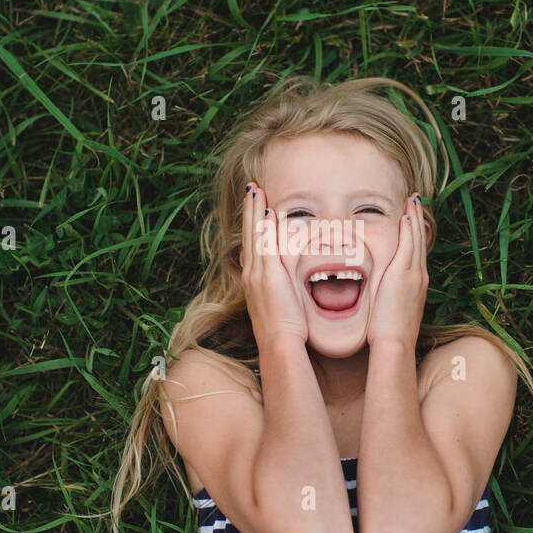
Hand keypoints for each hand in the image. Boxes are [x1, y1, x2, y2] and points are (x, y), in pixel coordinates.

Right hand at [240, 182, 308, 347]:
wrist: (279, 343)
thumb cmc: (283, 330)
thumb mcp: (278, 305)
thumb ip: (279, 289)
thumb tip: (283, 280)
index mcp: (254, 279)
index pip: (252, 244)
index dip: (253, 224)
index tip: (256, 207)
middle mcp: (251, 273)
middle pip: (249, 233)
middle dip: (250, 210)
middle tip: (251, 188)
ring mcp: (257, 273)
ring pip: (254, 234)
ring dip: (254, 210)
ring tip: (255, 190)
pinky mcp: (268, 275)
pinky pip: (264, 244)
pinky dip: (264, 226)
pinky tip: (267, 210)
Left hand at [366, 193, 428, 348]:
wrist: (395, 344)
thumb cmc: (389, 334)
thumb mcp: (392, 312)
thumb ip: (389, 299)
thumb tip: (381, 296)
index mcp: (417, 284)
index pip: (416, 253)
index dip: (415, 235)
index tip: (412, 220)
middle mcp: (419, 276)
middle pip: (420, 241)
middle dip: (418, 220)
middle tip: (416, 201)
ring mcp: (414, 274)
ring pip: (416, 239)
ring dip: (415, 218)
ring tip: (413, 200)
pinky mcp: (404, 274)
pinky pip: (409, 245)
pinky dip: (409, 228)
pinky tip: (407, 214)